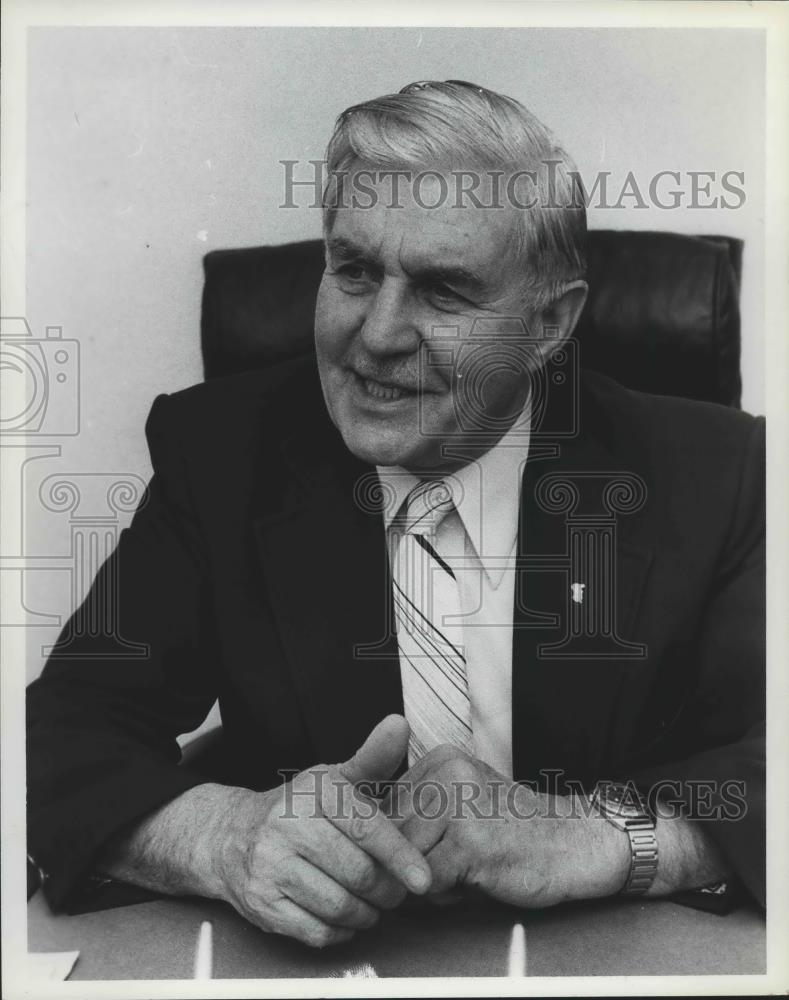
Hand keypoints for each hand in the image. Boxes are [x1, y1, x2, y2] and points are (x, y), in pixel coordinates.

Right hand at [213, 715, 432, 946]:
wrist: (230, 835)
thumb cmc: (299, 809)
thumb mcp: (334, 779)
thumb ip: (373, 758)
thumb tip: (400, 724)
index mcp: (314, 792)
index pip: (365, 828)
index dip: (400, 856)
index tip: (423, 879)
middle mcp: (288, 826)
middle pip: (358, 873)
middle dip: (388, 890)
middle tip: (396, 891)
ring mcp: (270, 866)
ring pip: (340, 906)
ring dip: (367, 914)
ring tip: (373, 904)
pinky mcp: (262, 903)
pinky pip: (317, 932)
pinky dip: (341, 931)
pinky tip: (345, 916)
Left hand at [388, 745, 629, 908]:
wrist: (572, 844)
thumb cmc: (510, 832)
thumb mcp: (461, 803)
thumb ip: (418, 813)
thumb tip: (366, 844)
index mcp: (441, 758)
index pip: (386, 806)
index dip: (400, 840)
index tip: (428, 847)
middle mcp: (446, 773)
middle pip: (393, 834)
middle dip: (413, 862)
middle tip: (452, 864)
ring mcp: (458, 805)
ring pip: (406, 859)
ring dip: (428, 879)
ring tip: (466, 870)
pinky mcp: (470, 842)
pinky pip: (428, 881)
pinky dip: (445, 894)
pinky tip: (476, 880)